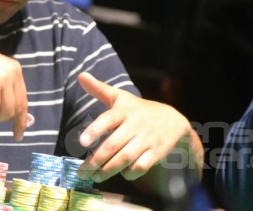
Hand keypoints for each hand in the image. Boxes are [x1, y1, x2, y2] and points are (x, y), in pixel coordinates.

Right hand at [0, 40, 28, 140]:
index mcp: (15, 68)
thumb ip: (5, 89)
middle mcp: (13, 72)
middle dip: (0, 118)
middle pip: (17, 109)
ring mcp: (3, 79)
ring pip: (6, 113)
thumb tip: (14, 116)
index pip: (23, 100)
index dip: (21, 120)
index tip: (18, 135)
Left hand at [76, 72, 193, 181]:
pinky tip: (121, 173)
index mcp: (124, 111)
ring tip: (95, 177)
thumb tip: (81, 76)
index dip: (95, 130)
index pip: (108, 119)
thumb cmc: (137, 109)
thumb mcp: (119, 97)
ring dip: (108, 170)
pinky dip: (130, 173)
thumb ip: (99, 89)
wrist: (171, 120)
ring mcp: (146, 139)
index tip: (82, 141)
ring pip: (125, 158)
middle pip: (113, 144)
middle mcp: (135, 125)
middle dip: (96, 160)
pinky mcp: (156, 153)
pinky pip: (141, 166)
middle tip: (82, 172)